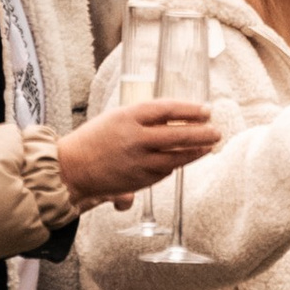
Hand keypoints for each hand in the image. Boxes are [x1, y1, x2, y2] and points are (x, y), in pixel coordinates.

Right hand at [68, 97, 215, 207]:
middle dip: (201, 133)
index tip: (206, 109)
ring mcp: (138, 161)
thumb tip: (175, 117)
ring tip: (210, 145)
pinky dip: (178, 164)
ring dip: (196, 151)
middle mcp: (134, 138)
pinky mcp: (139, 180)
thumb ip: (144, 118)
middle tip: (216, 130)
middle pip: (177, 134)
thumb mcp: (116, 118)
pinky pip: (165, 171)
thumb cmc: (95, 139)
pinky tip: (188, 158)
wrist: (72, 167)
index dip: (190, 109)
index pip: (167, 109)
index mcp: (128, 116)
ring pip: (175, 157)